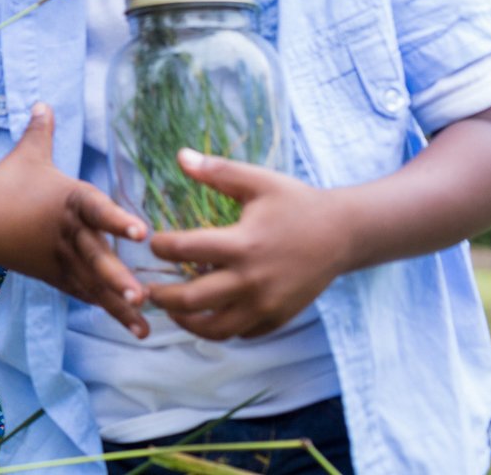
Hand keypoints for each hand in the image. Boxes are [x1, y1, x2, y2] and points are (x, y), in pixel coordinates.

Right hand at [0, 103, 149, 336]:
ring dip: (118, 305)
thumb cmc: (3, 185)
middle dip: (118, 278)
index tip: (142, 232)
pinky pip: (82, 293)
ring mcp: (59, 257)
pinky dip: (103, 307)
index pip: (97, 209)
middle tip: (144, 295)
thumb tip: (45, 102)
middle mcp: (68, 232)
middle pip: (95, 256)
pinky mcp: (52, 275)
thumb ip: (41, 131)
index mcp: (68, 199)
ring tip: (145, 328)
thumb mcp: (25, 154)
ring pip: (92, 283)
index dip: (119, 219)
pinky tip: (129, 321)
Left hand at [145, 149, 344, 339]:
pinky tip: (206, 313)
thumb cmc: (296, 204)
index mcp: (242, 244)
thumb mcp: (258, 181)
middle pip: (191, 300)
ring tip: (171, 309)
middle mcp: (252, 281)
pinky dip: (218, 328)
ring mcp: (267, 305)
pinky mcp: (278, 319)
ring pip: (214, 329)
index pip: (184, 251)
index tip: (152, 241)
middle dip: (162, 296)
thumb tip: (180, 155)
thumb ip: (217, 171)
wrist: (344, 234)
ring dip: (185, 321)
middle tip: (146, 288)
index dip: (160, 246)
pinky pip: (240, 334)